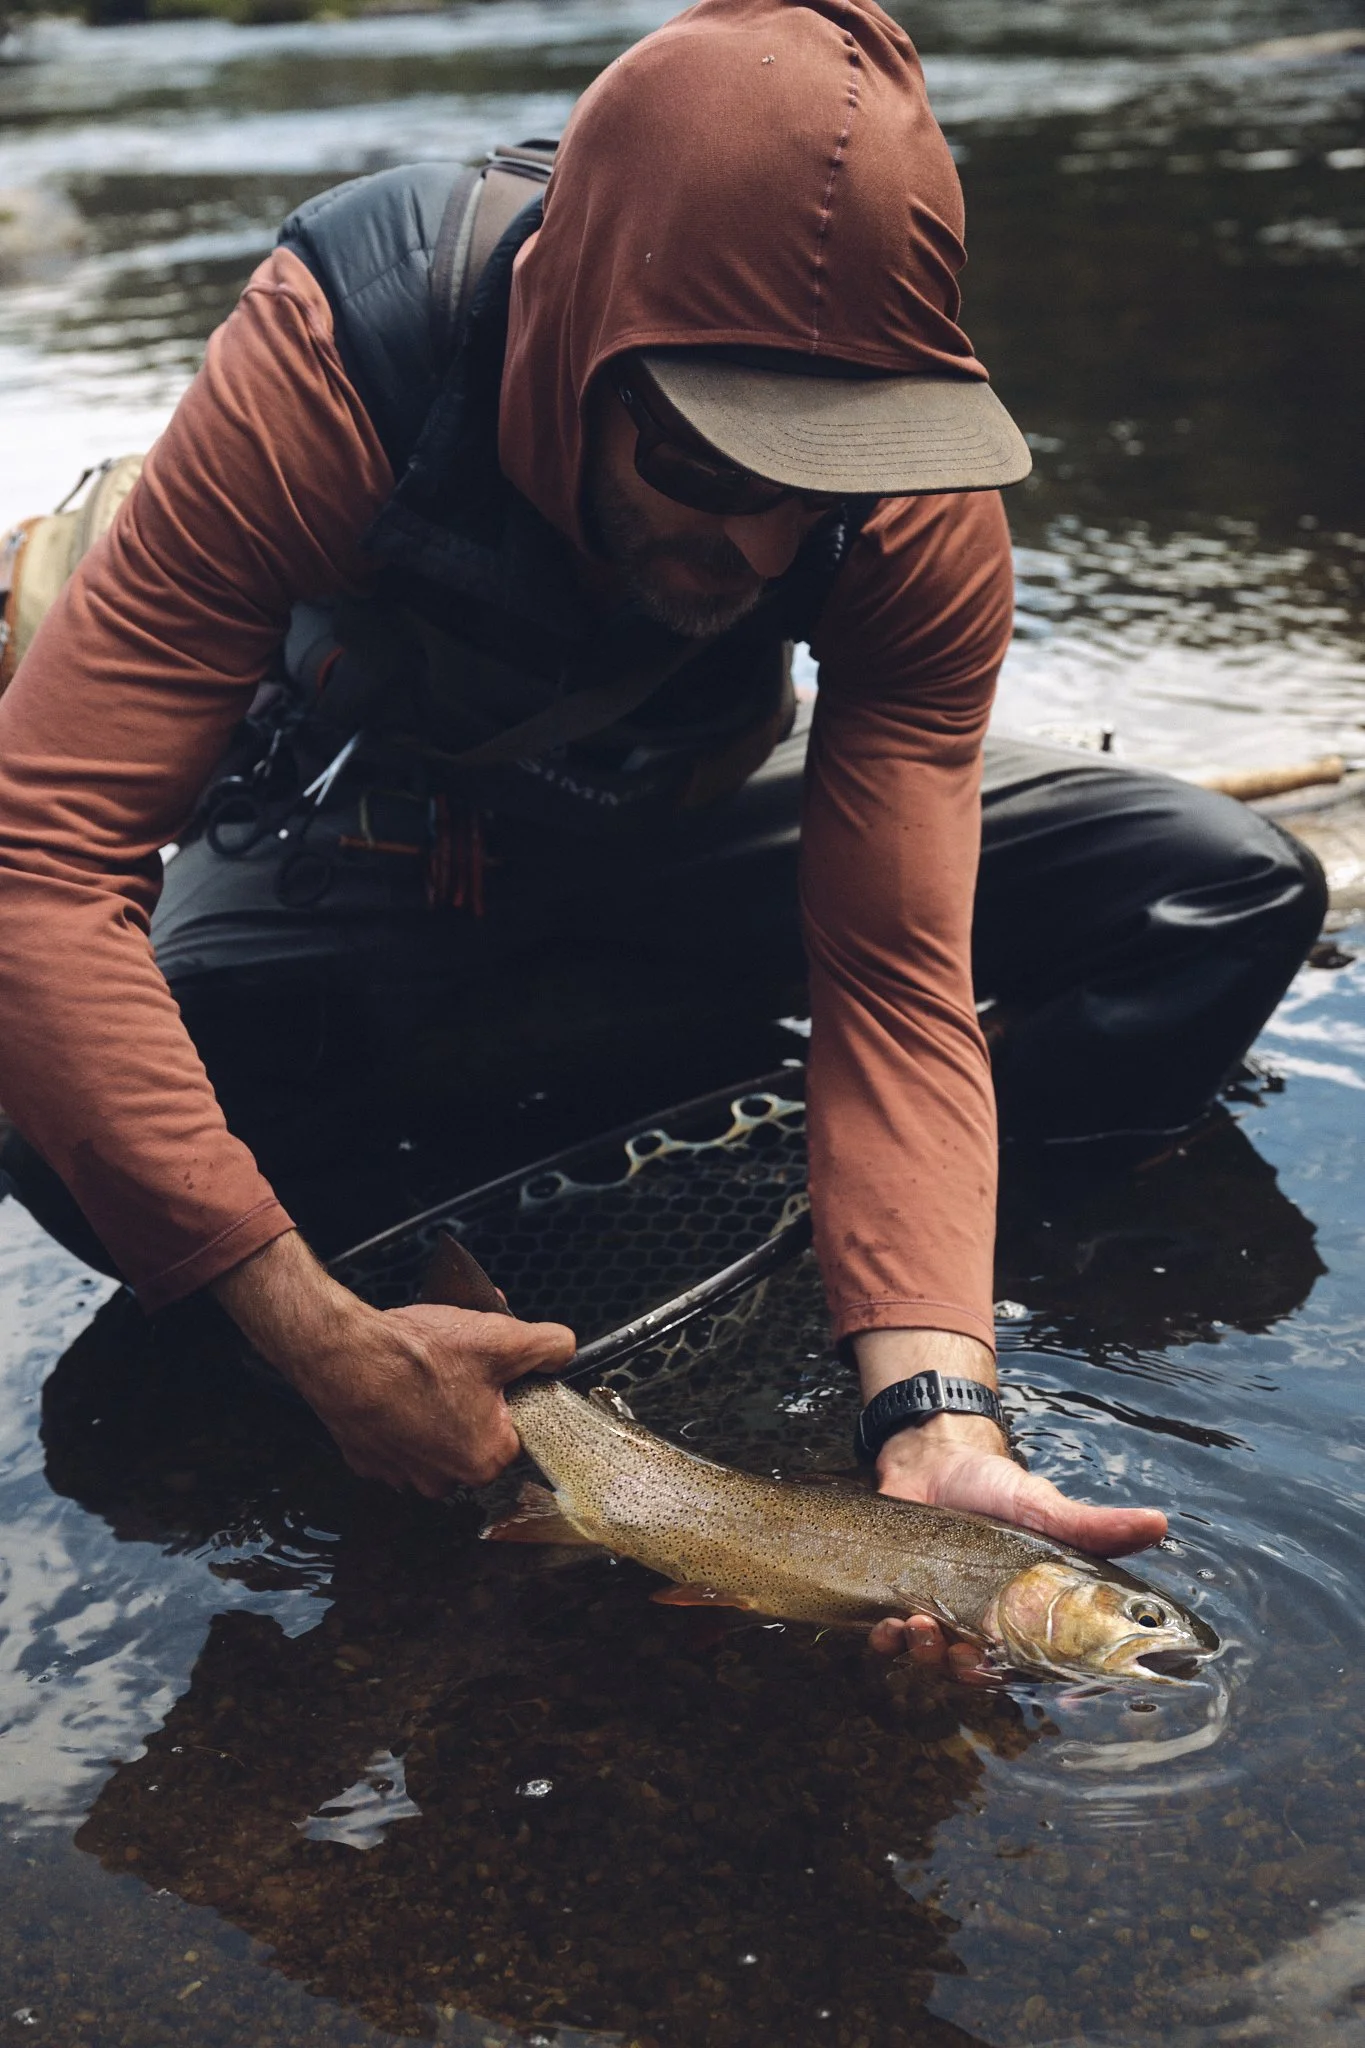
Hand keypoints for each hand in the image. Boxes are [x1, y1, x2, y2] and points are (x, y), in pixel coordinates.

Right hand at [212, 1230, 574, 1494]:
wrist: (342, 1354)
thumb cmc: (413, 1355)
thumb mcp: (499, 1338)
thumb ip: (547, 1346)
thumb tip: (563, 1349)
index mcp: (485, 1458)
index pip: (516, 1426)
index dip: (507, 1389)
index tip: (492, 1369)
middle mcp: (444, 1478)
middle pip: (475, 1432)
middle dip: (471, 1395)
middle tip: (457, 1361)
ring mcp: (402, 1473)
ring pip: (435, 1436)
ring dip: (434, 1406)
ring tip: (423, 1368)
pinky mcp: (368, 1459)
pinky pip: (397, 1437)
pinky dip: (398, 1413)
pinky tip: (395, 1384)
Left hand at [852, 1328, 1166, 1679]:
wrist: (931, 1457)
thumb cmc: (993, 1485)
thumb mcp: (1042, 1506)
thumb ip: (1092, 1526)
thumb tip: (1159, 1523)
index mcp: (1024, 1613)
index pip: (1037, 1663)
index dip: (1038, 1680)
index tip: (1039, 1687)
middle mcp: (982, 1623)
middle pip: (979, 1670)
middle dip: (967, 1670)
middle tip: (959, 1651)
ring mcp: (938, 1614)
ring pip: (933, 1659)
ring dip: (925, 1656)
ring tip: (917, 1629)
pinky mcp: (897, 1600)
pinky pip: (891, 1638)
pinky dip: (887, 1641)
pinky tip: (886, 1629)